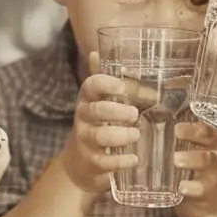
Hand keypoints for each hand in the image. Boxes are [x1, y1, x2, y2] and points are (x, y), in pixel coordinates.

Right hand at [62, 64, 143, 198]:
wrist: (79, 165)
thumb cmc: (95, 127)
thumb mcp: (97, 103)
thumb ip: (102, 82)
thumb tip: (98, 51)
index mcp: (88, 101)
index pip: (90, 86)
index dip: (104, 83)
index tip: (121, 86)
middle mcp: (84, 119)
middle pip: (96, 110)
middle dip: (116, 111)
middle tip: (135, 114)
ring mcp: (86, 141)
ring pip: (101, 135)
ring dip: (121, 135)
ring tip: (136, 135)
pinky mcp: (92, 162)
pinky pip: (105, 161)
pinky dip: (121, 161)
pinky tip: (134, 159)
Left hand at [170, 118, 216, 216]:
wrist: (208, 202)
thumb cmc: (189, 170)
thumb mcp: (185, 153)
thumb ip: (169, 139)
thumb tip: (138, 125)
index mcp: (207, 139)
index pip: (202, 125)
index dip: (192, 124)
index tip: (176, 126)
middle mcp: (213, 151)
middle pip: (208, 138)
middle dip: (193, 133)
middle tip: (177, 133)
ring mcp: (212, 171)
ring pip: (206, 161)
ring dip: (192, 158)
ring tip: (177, 160)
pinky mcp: (208, 191)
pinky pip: (201, 188)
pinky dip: (192, 187)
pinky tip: (182, 188)